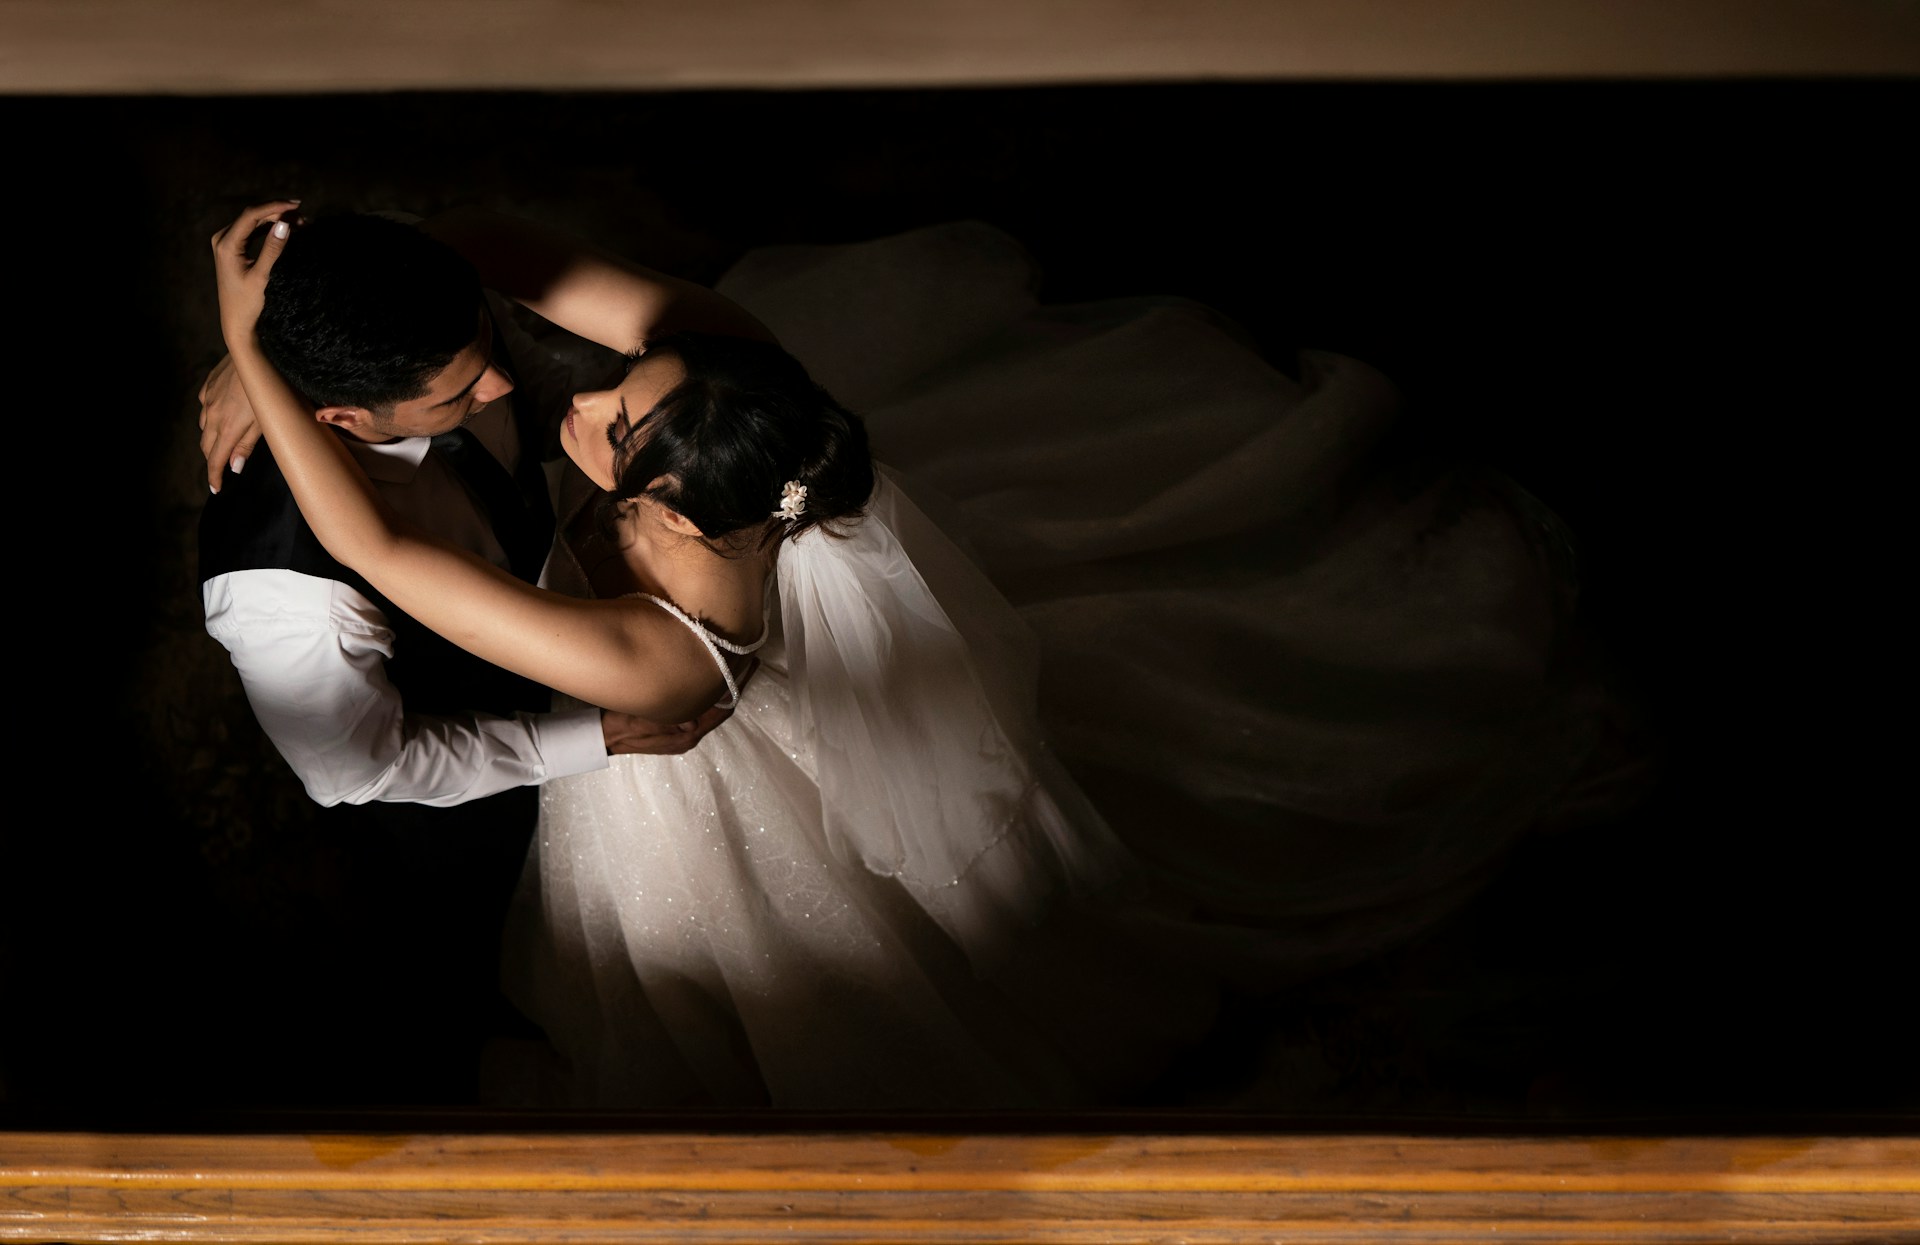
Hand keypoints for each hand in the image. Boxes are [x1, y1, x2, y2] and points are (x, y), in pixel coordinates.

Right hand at [198, 353, 263, 493]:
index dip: (214, 476)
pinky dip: (211, 415)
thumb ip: (247, 444)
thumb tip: (234, 468)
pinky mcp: (208, 384)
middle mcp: (213, 414)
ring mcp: (208, 398)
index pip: (215, 459)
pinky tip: (222, 413)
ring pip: (204, 426)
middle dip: (213, 460)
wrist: (257, 349)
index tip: (216, 489)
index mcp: (228, 427)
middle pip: (206, 446)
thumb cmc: (272, 386)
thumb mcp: (266, 420)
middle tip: (222, 470)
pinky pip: (205, 406)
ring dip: (212, 438)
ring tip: (224, 443)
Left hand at [209, 200, 300, 351]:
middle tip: (305, 217)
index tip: (296, 205)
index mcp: (226, 244)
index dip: (274, 206)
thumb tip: (285, 224)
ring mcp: (227, 242)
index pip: (251, 215)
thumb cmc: (248, 303)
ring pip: (254, 222)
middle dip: (278, 213)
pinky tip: (287, 229)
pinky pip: (253, 231)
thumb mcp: (262, 276)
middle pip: (253, 216)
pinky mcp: (234, 248)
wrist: (236, 321)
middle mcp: (223, 238)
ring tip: (301, 223)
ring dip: (276, 220)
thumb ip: (273, 249)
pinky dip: (270, 228)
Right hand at [600, 658, 757, 755]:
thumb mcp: (644, 719)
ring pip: (709, 706)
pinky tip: (704, 677)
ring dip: (719, 686)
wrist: (601, 736)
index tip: (751, 664)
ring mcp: (681, 731)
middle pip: (720, 706)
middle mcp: (689, 734)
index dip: (739, 685)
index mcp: (687, 734)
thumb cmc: (621, 724)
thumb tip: (693, 718)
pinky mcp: (673, 726)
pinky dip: (705, 692)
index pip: (723, 709)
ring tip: (730, 663)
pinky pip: (697, 707)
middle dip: (733, 683)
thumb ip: (670, 718)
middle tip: (745, 659)